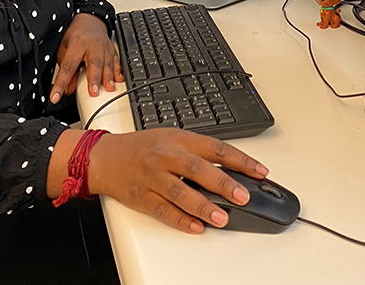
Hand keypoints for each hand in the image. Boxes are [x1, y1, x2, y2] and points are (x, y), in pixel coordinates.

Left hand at [50, 13, 122, 103]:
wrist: (89, 20)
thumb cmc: (75, 34)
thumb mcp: (64, 49)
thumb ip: (65, 69)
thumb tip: (66, 89)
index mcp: (76, 43)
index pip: (68, 66)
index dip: (62, 82)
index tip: (56, 96)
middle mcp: (92, 45)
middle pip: (93, 63)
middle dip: (94, 78)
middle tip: (93, 93)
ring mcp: (104, 47)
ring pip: (107, 62)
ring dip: (108, 77)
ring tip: (109, 88)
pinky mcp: (111, 49)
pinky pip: (116, 60)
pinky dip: (118, 71)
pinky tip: (118, 79)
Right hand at [87, 128, 268, 232]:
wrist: (105, 156)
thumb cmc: (142, 147)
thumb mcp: (172, 138)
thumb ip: (198, 151)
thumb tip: (231, 168)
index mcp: (179, 139)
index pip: (216, 147)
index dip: (240, 160)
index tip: (260, 171)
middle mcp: (167, 156)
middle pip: (199, 169)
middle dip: (223, 183)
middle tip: (243, 196)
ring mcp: (154, 177)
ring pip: (181, 192)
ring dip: (203, 206)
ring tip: (222, 218)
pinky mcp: (142, 196)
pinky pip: (163, 210)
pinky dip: (181, 220)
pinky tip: (196, 226)